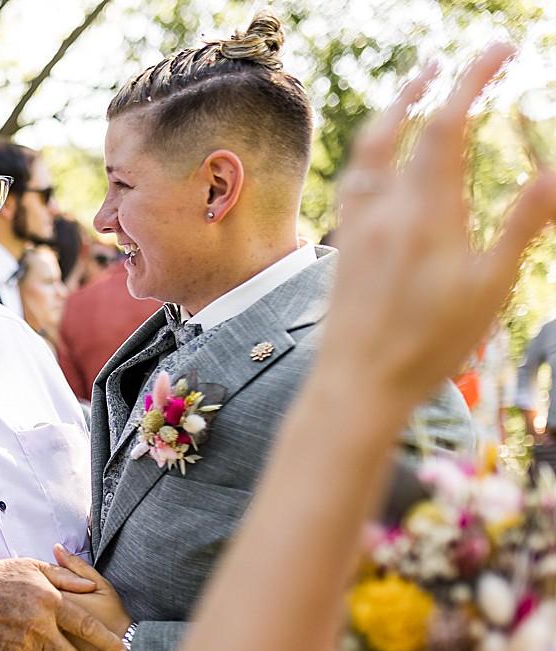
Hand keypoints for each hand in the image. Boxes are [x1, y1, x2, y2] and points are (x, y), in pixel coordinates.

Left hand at [318, 45, 555, 408]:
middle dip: (420, 88)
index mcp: (425, 212)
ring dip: (387, 116)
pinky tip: (378, 162)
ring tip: (409, 96)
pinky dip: (369, 155)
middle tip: (441, 62)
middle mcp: (382, 210)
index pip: (446, 125)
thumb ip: (523, 222)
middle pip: (394, 129)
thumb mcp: (490, 285)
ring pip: (365, 155)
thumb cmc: (429, 343)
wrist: (357, 386)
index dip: (471, 80)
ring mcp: (355, 228)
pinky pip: (352, 184)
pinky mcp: (341, 248)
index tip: (497, 50)